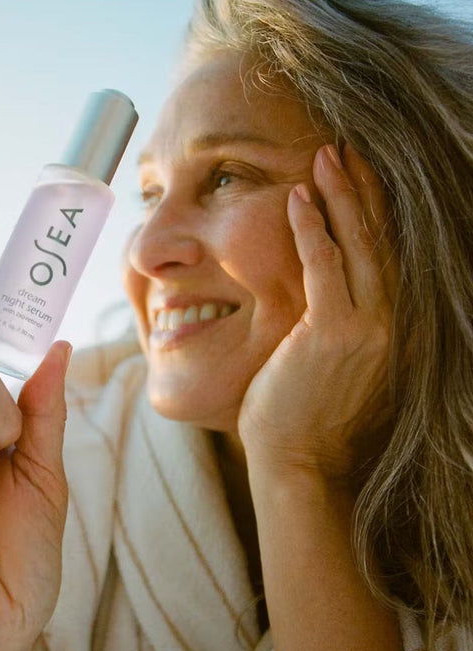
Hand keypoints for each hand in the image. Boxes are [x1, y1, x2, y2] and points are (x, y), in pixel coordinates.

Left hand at [239, 143, 398, 483]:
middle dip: (363, 190)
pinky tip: (298, 197)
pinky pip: (324, 266)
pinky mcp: (334, 334)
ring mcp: (366, 329)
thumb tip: (322, 298)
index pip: (385, 257)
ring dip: (341, 195)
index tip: (359, 177)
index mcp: (391, 330)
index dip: (374, 212)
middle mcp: (390, 324)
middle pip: (380, 240)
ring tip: (325, 156)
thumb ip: (338, 327)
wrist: (299, 463)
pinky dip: (312, 228)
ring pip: (357, 245)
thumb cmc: (305, 418)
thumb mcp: (333, 367)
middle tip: (344, 148)